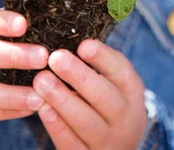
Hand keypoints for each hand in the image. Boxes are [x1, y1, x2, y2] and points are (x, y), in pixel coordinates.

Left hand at [33, 39, 147, 149]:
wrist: (119, 145)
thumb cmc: (109, 100)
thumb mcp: (115, 81)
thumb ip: (100, 63)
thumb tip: (72, 36)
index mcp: (132, 91)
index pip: (121, 71)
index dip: (102, 57)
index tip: (83, 45)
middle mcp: (125, 117)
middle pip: (103, 96)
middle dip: (78, 76)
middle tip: (56, 58)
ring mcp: (108, 141)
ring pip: (86, 121)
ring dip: (62, 99)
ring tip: (41, 80)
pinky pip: (71, 144)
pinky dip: (56, 126)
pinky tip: (42, 108)